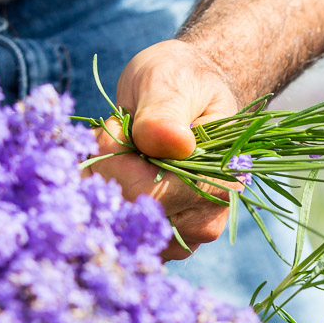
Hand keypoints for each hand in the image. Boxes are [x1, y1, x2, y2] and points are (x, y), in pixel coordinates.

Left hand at [94, 39, 243, 259]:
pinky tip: (116, 177)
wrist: (191, 92)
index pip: (144, 192)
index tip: (118, 126)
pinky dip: (107, 206)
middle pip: (129, 215)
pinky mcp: (167, 240)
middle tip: (117, 139)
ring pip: (122, 230)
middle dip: (105, 174)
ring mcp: (188, 234)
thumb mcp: (169, 83)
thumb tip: (173, 143)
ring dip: (104, 191)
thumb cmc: (182, 82)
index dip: (113, 158)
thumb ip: (165, 114)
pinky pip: (121, 236)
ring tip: (119, 156)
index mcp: (219, 180)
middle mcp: (209, 217)